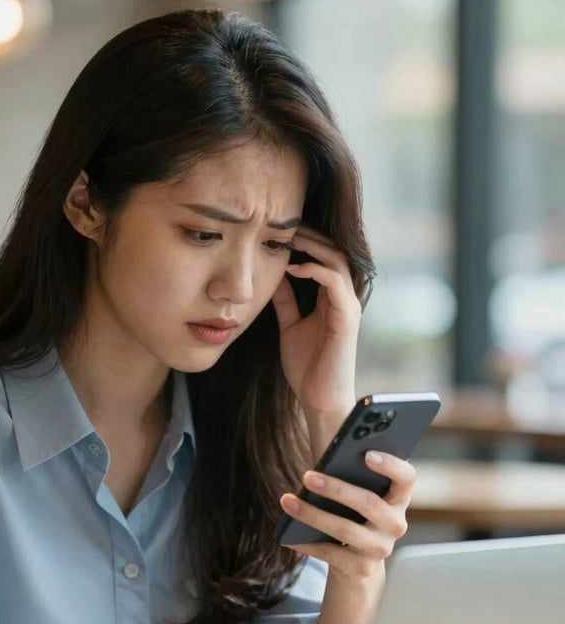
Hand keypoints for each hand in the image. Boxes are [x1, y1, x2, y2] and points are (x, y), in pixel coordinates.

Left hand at [271, 228, 361, 418]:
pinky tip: (292, 267)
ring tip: (288, 236)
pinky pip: (335, 282)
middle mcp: (343, 298)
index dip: (304, 241)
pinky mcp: (347, 317)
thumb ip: (286, 301)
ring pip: (337, 260)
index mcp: (331, 298)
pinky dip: (315, 269)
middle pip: (333, 251)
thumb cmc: (307, 368)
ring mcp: (348, 306)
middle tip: (282, 224)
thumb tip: (274, 275)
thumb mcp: (290, 325)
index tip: (277, 231)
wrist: (318, 399)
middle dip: (309, 235)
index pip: (323, 257)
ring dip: (313, 245)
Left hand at [280, 451, 414, 578]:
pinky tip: (287, 536)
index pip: (406, 478)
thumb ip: (351, 472)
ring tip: (287, 501)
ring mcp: (381, 548)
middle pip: (369, 503)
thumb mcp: (358, 493)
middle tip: (307, 476)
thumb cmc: (352, 514)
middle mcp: (396, 524)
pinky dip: (306, 543)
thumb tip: (325, 454)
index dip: (390, 465)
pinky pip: (330, 553)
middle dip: (336, 489)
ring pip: (346, 530)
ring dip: (313, 515)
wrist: (356, 562)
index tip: (367, 454)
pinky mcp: (362, 568)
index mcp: (398, 497)